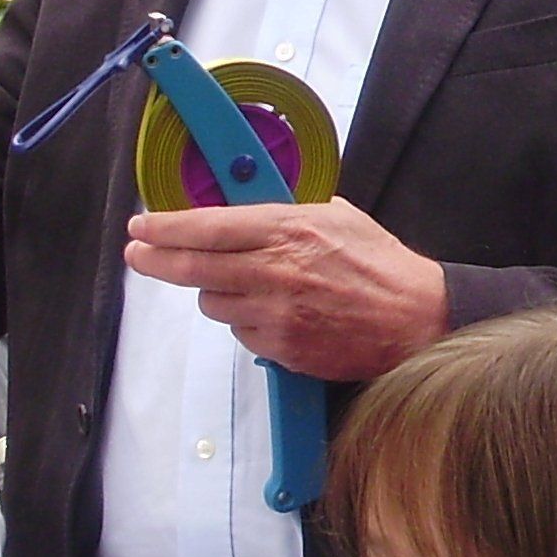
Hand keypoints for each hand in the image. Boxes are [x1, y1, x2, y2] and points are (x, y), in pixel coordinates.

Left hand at [124, 198, 451, 381]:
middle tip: (139, 254)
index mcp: (287, 230)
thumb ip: (288, 212)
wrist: (416, 320)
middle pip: (193, 268)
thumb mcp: (338, 216)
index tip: (142, 226)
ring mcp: (275, 314)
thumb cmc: (382, 265)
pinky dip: (248, 321)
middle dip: (156, 260)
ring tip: (244, 285)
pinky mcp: (281, 348)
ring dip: (216, 292)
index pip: (207, 227)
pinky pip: (242, 332)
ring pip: (212, 303)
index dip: (166, 227)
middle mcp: (274, 272)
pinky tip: (275, 312)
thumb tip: (248, 209)